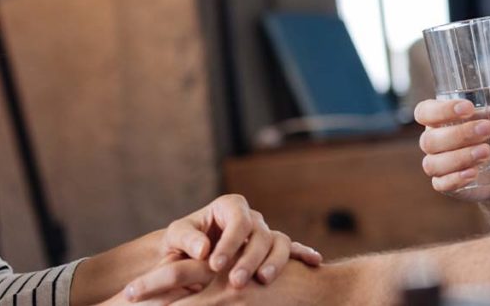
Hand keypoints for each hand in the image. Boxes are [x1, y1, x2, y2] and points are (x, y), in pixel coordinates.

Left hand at [124, 195, 322, 301]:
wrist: (189, 257)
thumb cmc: (180, 244)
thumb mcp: (176, 238)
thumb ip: (186, 239)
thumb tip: (203, 249)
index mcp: (229, 207)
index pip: (237, 220)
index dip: (229, 242)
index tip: (215, 264)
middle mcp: (251, 218)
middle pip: (260, 234)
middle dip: (249, 258)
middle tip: (236, 282)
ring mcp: (266, 234)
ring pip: (279, 243)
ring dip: (273, 262)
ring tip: (263, 281)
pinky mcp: (274, 252)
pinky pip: (292, 251)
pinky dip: (303, 254)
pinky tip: (313, 261)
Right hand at [415, 84, 489, 201]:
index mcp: (439, 117)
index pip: (425, 111)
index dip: (440, 110)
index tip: (468, 108)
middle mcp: (433, 140)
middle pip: (430, 139)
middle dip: (459, 134)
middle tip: (488, 128)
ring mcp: (437, 164)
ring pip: (434, 163)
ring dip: (459, 157)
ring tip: (487, 152)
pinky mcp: (446, 184)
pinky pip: (442, 184)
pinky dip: (456, 179)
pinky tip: (475, 173)